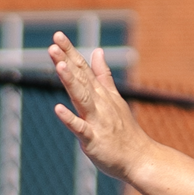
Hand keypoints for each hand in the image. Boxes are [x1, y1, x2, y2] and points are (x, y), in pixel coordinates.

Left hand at [48, 31, 154, 180]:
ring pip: (82, 98)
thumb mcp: (113, 98)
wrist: (140, 159)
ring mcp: (97, 121)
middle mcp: (99, 104)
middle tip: (54, 44)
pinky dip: (70, 119)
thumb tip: (97, 51)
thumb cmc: (124, 131)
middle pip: (81, 79)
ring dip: (71, 82)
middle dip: (67, 61)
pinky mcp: (94, 139)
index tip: (58, 35)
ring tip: (59, 65)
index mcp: (101, 94)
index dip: (70, 52)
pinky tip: (57, 109)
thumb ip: (104, 75)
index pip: (84, 69)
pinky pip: (81, 128)